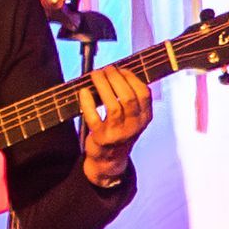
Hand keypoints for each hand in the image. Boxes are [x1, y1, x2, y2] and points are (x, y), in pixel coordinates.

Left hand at [79, 62, 152, 181]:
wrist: (109, 159)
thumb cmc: (119, 131)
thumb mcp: (133, 117)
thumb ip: (132, 99)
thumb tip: (118, 72)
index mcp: (145, 117)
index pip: (144, 93)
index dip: (131, 78)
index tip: (120, 69)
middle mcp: (134, 126)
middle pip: (128, 97)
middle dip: (115, 78)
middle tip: (105, 69)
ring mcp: (118, 133)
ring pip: (113, 105)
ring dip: (103, 86)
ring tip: (95, 75)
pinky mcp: (102, 138)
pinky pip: (94, 117)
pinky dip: (88, 103)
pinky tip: (83, 91)